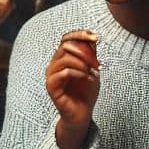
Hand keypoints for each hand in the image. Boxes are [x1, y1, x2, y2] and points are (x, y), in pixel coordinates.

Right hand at [46, 30, 99, 148]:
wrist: (82, 114)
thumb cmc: (86, 92)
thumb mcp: (92, 69)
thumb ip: (90, 54)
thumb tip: (93, 38)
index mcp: (62, 58)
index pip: (67, 38)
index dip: (80, 34)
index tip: (97, 37)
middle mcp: (54, 64)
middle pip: (66, 45)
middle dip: (85, 51)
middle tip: (98, 62)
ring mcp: (51, 75)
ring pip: (65, 57)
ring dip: (83, 62)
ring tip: (93, 71)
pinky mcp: (51, 86)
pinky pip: (64, 72)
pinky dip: (79, 72)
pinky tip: (87, 77)